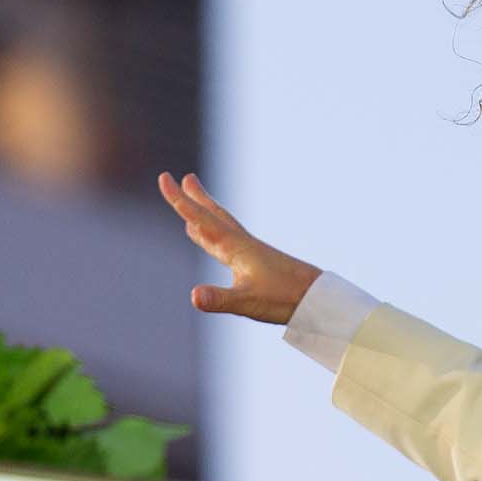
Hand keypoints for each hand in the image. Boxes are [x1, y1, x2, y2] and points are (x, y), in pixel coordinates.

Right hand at [157, 172, 322, 324]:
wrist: (317, 297)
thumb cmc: (283, 298)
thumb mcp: (246, 302)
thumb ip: (219, 299)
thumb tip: (193, 296)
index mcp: (235, 247)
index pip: (201, 219)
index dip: (180, 200)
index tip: (164, 178)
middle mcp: (240, 243)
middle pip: (213, 214)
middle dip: (195, 198)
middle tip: (184, 178)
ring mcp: (249, 251)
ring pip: (221, 225)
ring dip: (206, 211)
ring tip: (194, 200)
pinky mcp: (256, 262)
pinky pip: (228, 240)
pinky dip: (215, 233)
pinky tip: (216, 240)